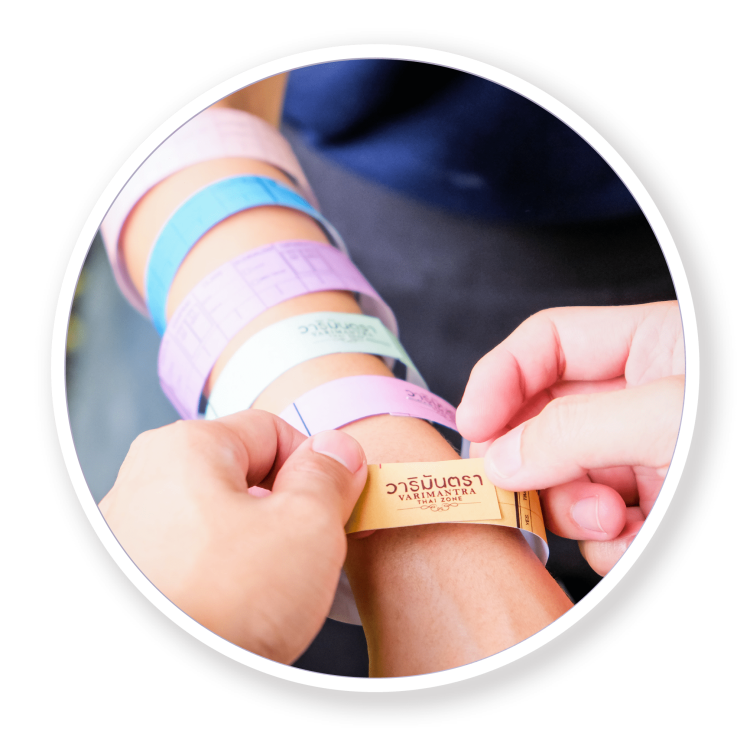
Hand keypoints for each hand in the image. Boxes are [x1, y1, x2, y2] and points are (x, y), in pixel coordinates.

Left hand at [99, 410, 366, 663]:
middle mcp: (146, 481)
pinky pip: (196, 558)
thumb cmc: (223, 607)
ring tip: (280, 590)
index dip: (318, 466)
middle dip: (289, 510)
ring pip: (222, 521)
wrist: (171, 683)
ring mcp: (130, 533)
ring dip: (261, 547)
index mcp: (185, 448)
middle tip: (316, 551)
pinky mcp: (131, 578)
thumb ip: (329, 476)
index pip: (273, 430)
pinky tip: (243, 610)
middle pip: (245, 476)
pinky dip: (227, 576)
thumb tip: (338, 451)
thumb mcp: (306, 526)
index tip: (341, 503)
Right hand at [456, 301, 683, 575]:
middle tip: (517, 489)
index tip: (474, 428)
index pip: (545, 345)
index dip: (499, 379)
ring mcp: (643, 458)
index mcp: (647, 348)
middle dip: (532, 457)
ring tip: (616, 520)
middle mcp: (637, 401)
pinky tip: (639, 541)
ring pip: (566, 478)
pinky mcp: (653, 511)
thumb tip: (500, 457)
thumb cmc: (741, 431)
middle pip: (544, 418)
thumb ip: (576, 428)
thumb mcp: (670, 416)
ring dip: (575, 507)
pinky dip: (610, 543)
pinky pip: (601, 527)